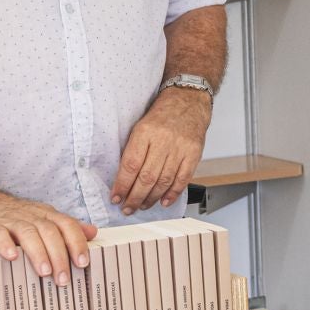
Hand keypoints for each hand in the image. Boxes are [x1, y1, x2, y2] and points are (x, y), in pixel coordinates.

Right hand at [0, 191, 97, 286]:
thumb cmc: (17, 218)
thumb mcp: (44, 219)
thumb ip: (67, 228)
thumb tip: (93, 232)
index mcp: (46, 215)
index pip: (67, 225)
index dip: (76, 242)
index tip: (83, 262)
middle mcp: (30, 216)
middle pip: (49, 231)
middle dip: (59, 255)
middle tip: (63, 278)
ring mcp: (10, 220)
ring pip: (28, 233)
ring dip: (38, 253)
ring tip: (45, 272)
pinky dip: (5, 244)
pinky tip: (11, 257)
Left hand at [112, 87, 211, 214]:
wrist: (188, 101)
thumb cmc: (162, 115)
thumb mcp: (141, 126)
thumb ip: (133, 149)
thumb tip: (122, 179)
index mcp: (145, 132)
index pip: (130, 165)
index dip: (122, 185)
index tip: (116, 198)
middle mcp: (163, 141)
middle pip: (146, 177)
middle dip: (135, 197)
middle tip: (128, 208)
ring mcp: (180, 148)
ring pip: (163, 181)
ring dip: (151, 198)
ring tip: (142, 206)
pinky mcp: (194, 154)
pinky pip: (182, 179)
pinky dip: (173, 194)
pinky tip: (164, 201)